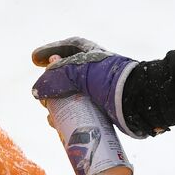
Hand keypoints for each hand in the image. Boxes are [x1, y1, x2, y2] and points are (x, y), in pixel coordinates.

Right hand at [30, 37, 146, 137]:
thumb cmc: (110, 80)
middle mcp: (93, 70)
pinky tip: (60, 125)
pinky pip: (79, 112)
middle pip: (64, 76)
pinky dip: (67, 118)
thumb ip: (54, 77)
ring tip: (50, 115)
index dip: (48, 51)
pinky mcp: (101, 109)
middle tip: (42, 95)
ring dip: (56, 106)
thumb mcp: (78, 72)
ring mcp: (98, 90)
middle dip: (50, 86)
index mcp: (90, 54)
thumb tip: (36, 90)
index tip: (34, 60)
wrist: (139, 101)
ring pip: (69, 96)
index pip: (66, 48)